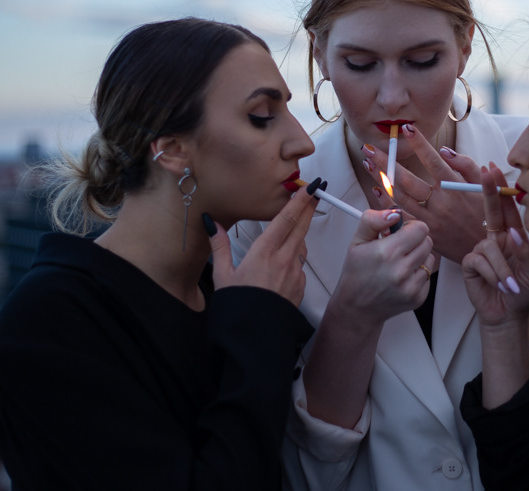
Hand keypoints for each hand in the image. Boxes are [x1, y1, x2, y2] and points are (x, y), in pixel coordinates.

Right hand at [206, 179, 318, 305]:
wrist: (254, 342)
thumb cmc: (237, 308)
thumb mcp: (222, 276)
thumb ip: (219, 246)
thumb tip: (211, 222)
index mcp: (264, 252)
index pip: (286, 219)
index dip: (300, 200)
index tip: (311, 186)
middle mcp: (284, 260)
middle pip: (301, 226)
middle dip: (309, 207)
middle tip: (317, 191)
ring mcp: (295, 274)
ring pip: (301, 245)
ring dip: (301, 232)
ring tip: (297, 223)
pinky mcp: (300, 287)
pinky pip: (299, 265)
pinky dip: (295, 257)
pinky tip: (285, 260)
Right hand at [332, 209, 434, 331]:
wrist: (357, 307)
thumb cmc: (357, 274)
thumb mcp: (357, 241)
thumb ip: (373, 220)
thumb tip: (393, 213)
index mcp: (387, 253)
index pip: (420, 228)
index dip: (410, 227)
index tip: (401, 232)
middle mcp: (401, 270)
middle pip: (428, 241)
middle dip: (415, 241)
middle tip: (399, 247)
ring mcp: (411, 286)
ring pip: (431, 258)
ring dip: (418, 257)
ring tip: (400, 262)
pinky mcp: (418, 297)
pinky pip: (429, 276)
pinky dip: (418, 273)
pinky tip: (403, 276)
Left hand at [361, 123, 485, 262]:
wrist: (486, 248)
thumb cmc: (487, 214)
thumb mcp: (486, 186)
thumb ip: (466, 165)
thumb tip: (445, 150)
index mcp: (455, 188)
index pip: (432, 161)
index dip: (419, 144)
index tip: (405, 129)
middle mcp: (440, 203)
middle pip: (407, 179)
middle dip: (386, 161)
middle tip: (369, 148)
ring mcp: (430, 219)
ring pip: (400, 197)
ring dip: (381, 179)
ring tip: (368, 164)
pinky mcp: (425, 232)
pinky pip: (402, 217)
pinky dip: (387, 205)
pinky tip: (377, 191)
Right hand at [462, 164, 528, 326]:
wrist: (508, 315)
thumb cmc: (523, 291)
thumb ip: (523, 251)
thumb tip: (513, 233)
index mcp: (512, 237)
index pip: (508, 210)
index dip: (501, 190)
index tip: (494, 170)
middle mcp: (496, 239)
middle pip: (491, 212)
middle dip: (489, 192)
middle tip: (486, 171)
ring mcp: (481, 250)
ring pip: (489, 249)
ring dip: (502, 269)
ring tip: (510, 286)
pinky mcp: (470, 264)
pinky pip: (479, 262)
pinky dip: (492, 275)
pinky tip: (497, 286)